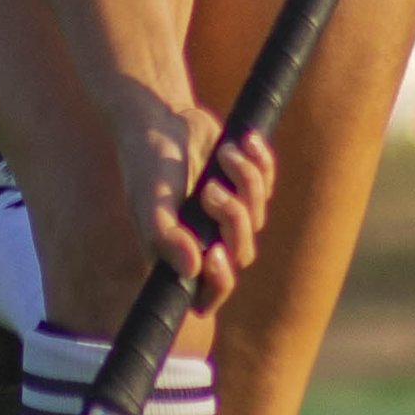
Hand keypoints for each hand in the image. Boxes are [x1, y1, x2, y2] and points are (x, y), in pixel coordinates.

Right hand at [116, 100, 275, 311]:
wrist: (159, 120)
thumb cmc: (147, 166)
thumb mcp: (150, 203)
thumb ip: (166, 238)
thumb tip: (192, 271)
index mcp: (180, 254)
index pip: (209, 295)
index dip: (219, 281)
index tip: (212, 253)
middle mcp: (207, 239)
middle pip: (241, 253)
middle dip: (232, 219)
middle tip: (209, 189)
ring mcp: (230, 212)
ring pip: (258, 214)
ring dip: (244, 179)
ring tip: (223, 153)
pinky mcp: (245, 183)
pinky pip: (268, 181)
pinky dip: (259, 159)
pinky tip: (243, 140)